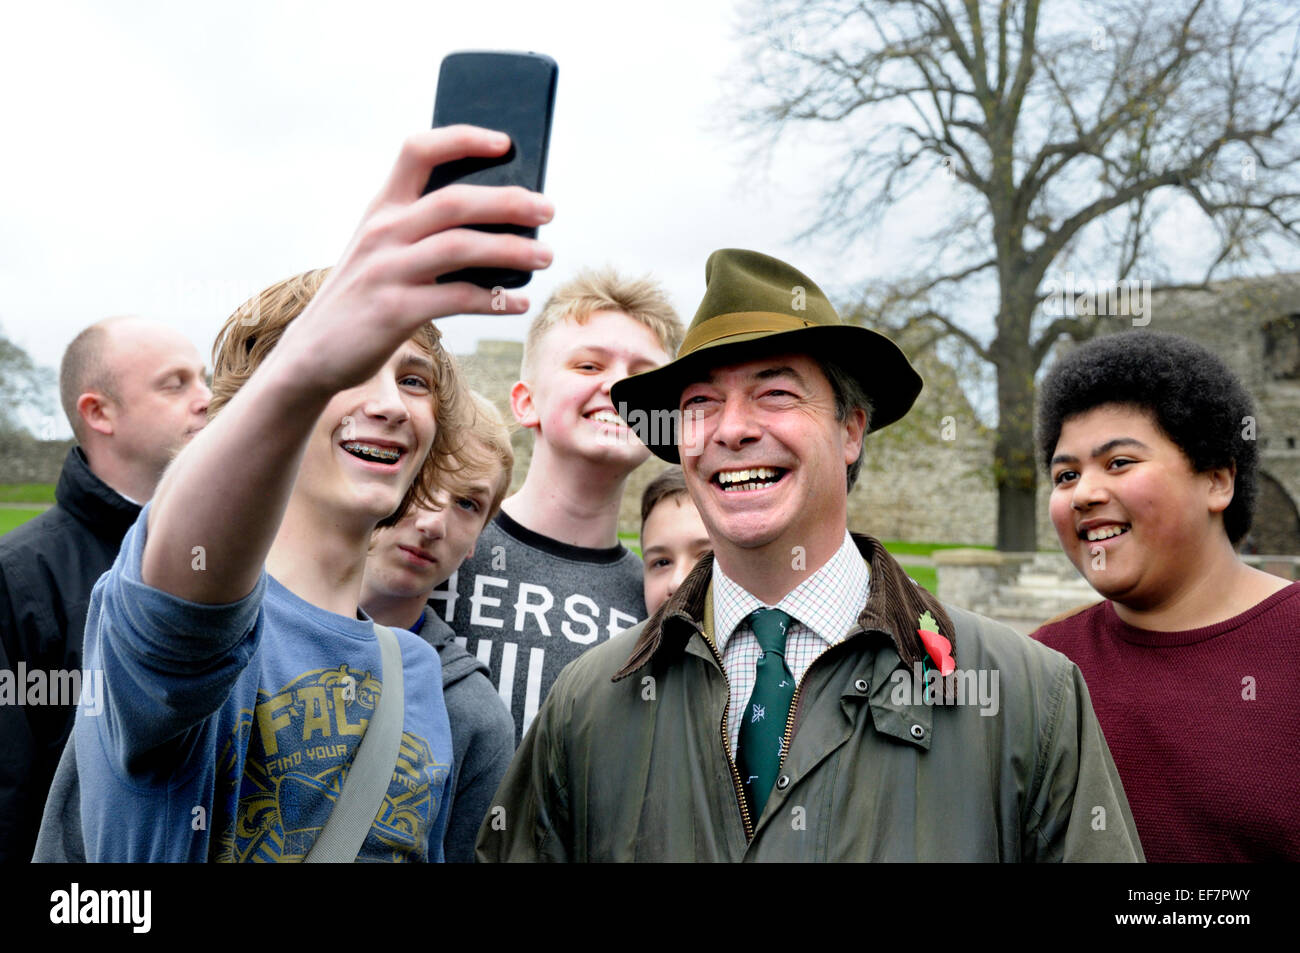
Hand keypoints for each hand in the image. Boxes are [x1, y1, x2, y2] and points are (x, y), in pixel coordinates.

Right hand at [272, 124, 553, 397]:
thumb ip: (424, 233)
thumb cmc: (365, 297)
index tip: (505, 142)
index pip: (419, 151)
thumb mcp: (382, 253)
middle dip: (508, 201)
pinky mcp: (395, 311)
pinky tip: (520, 302)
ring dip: (512, 249)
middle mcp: (383, 232)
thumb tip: (503, 228)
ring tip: (546, 254)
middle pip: (455, 201)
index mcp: (381, 208)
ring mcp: (387, 271)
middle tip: (548, 208)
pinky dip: (497, 300)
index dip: (463, 138)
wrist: (313, 354)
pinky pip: (459, 298)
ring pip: (462, 247)